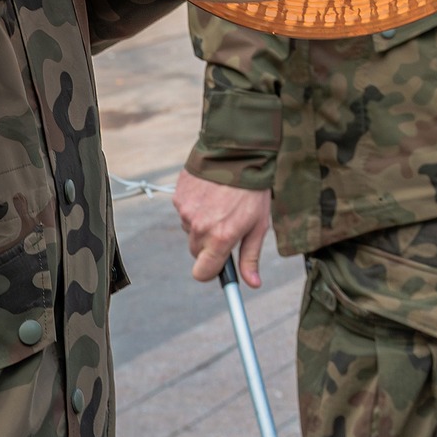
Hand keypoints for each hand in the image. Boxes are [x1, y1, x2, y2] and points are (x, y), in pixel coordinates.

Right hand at [173, 169, 271, 287]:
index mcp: (220, 238)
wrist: (236, 152)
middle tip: (225, 224)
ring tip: (219, 203)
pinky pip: (184, 211)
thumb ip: (251, 256)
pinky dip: (194, 206)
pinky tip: (209, 193)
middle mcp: (200, 227)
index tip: (218, 264)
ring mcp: (186, 211)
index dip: (210, 271)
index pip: (202, 273)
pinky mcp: (178, 196)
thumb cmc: (252, 190)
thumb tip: (253, 284)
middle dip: (209, 244)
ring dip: (201, 223)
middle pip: (196, 252)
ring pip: (190, 230)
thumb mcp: (258, 225)